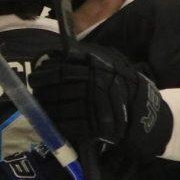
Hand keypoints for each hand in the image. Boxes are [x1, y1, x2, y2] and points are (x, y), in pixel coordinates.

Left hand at [29, 46, 172, 158]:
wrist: (144, 114)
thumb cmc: (124, 86)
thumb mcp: (111, 62)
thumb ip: (88, 55)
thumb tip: (57, 53)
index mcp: (97, 65)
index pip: (62, 67)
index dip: (44, 72)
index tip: (35, 75)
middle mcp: (95, 82)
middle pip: (57, 86)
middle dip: (42, 90)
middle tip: (35, 92)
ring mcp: (95, 104)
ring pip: (60, 106)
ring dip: (46, 108)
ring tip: (41, 108)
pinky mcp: (96, 126)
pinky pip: (69, 125)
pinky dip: (58, 125)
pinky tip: (53, 124)